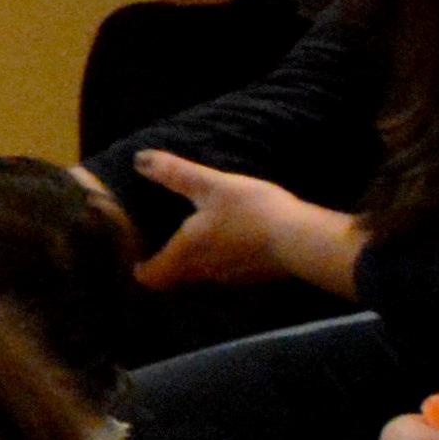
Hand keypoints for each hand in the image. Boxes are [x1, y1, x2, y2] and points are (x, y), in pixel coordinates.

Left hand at [128, 149, 359, 293]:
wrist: (304, 240)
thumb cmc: (250, 213)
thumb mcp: (210, 186)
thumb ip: (175, 174)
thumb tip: (138, 159)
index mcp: (183, 258)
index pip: (148, 277)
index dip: (138, 267)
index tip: (134, 252)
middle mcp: (202, 276)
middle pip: (174, 278)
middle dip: (165, 262)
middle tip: (161, 239)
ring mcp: (231, 280)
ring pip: (202, 275)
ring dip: (196, 260)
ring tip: (195, 236)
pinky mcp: (255, 277)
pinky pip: (229, 271)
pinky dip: (224, 258)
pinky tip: (233, 238)